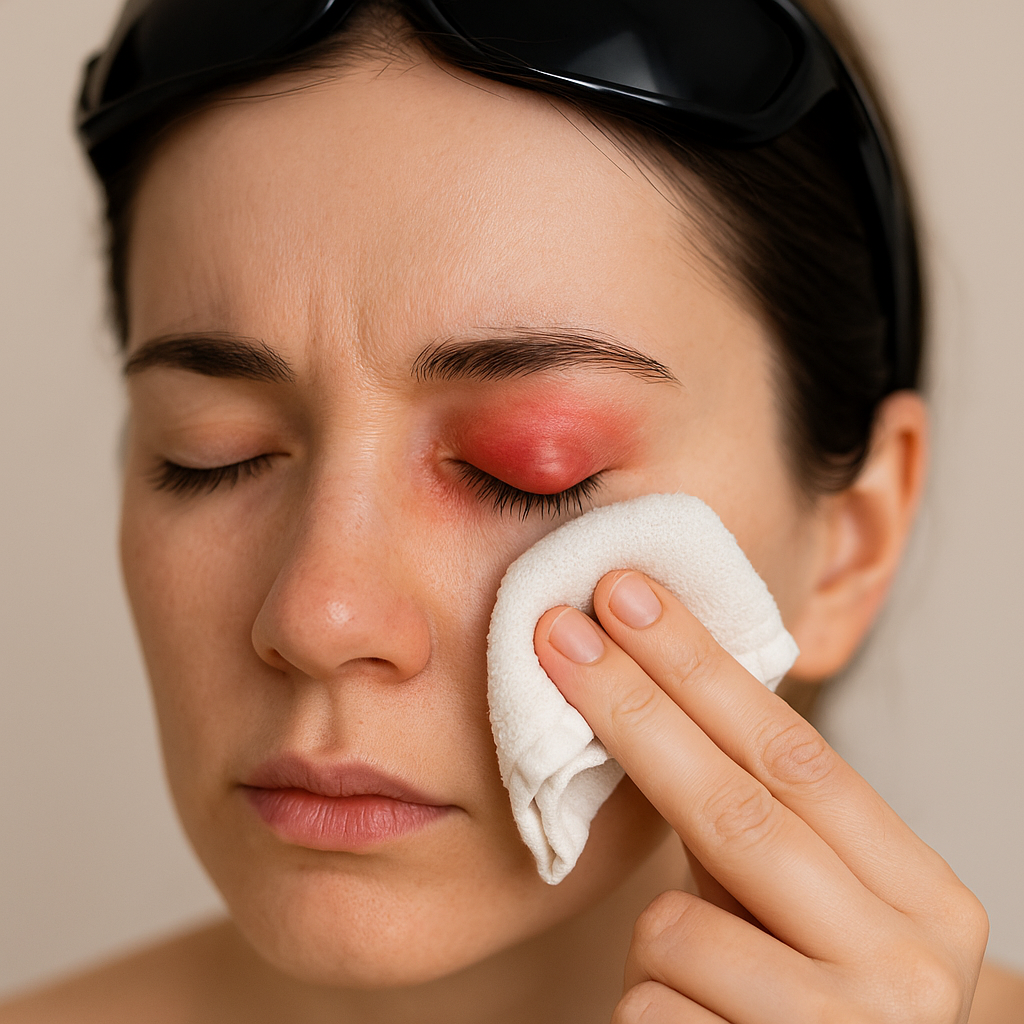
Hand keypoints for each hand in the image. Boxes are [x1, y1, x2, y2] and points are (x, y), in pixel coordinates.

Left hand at [534, 570, 988, 1023]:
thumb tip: (640, 675)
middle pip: (737, 809)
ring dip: (658, 940)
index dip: (699, 668)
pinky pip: (652, 1011)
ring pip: (678, 929)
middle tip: (558, 630)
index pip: (794, 754)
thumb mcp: (802, 903)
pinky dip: (650, 1008)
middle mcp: (912, 966)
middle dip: (633, 709)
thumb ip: (752, 817)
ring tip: (702, 984)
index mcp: (923, 894)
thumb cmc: (806, 994)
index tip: (625, 597)